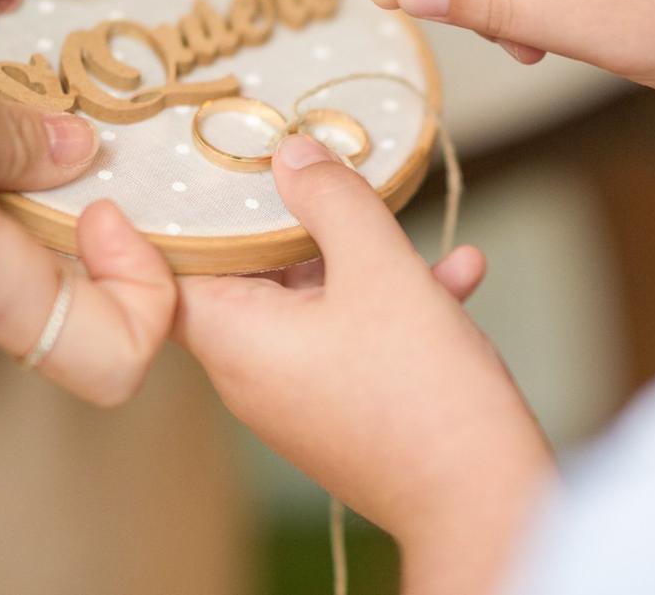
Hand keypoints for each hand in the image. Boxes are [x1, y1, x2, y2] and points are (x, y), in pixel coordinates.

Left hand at [174, 135, 552, 594]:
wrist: (482, 501)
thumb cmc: (421, 389)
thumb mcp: (378, 267)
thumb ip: (330, 199)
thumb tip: (289, 153)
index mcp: (236, 338)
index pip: (172, 268)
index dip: (183, 214)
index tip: (204, 165)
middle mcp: (252, 372)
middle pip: (249, 273)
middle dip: (294, 220)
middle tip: (319, 168)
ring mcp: (296, 394)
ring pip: (311, 301)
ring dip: (359, 256)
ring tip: (404, 218)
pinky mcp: (341, 407)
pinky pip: (351, 337)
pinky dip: (391, 301)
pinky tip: (460, 270)